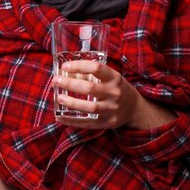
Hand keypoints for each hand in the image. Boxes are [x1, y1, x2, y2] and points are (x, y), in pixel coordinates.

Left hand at [54, 60, 175, 129]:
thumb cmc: (116, 88)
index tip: (65, 66)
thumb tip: (65, 70)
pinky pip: (87, 123)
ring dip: (72, 103)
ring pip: (90, 107)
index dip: (79, 66)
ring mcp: (111, 109)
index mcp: (115, 78)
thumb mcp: (111, 77)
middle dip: (70, 83)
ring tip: (59, 98)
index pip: (97, 68)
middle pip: (90, 88)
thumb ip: (93, 74)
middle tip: (56, 80)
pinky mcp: (107, 123)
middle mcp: (114, 93)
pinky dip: (71, 121)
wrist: (134, 108)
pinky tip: (59, 117)